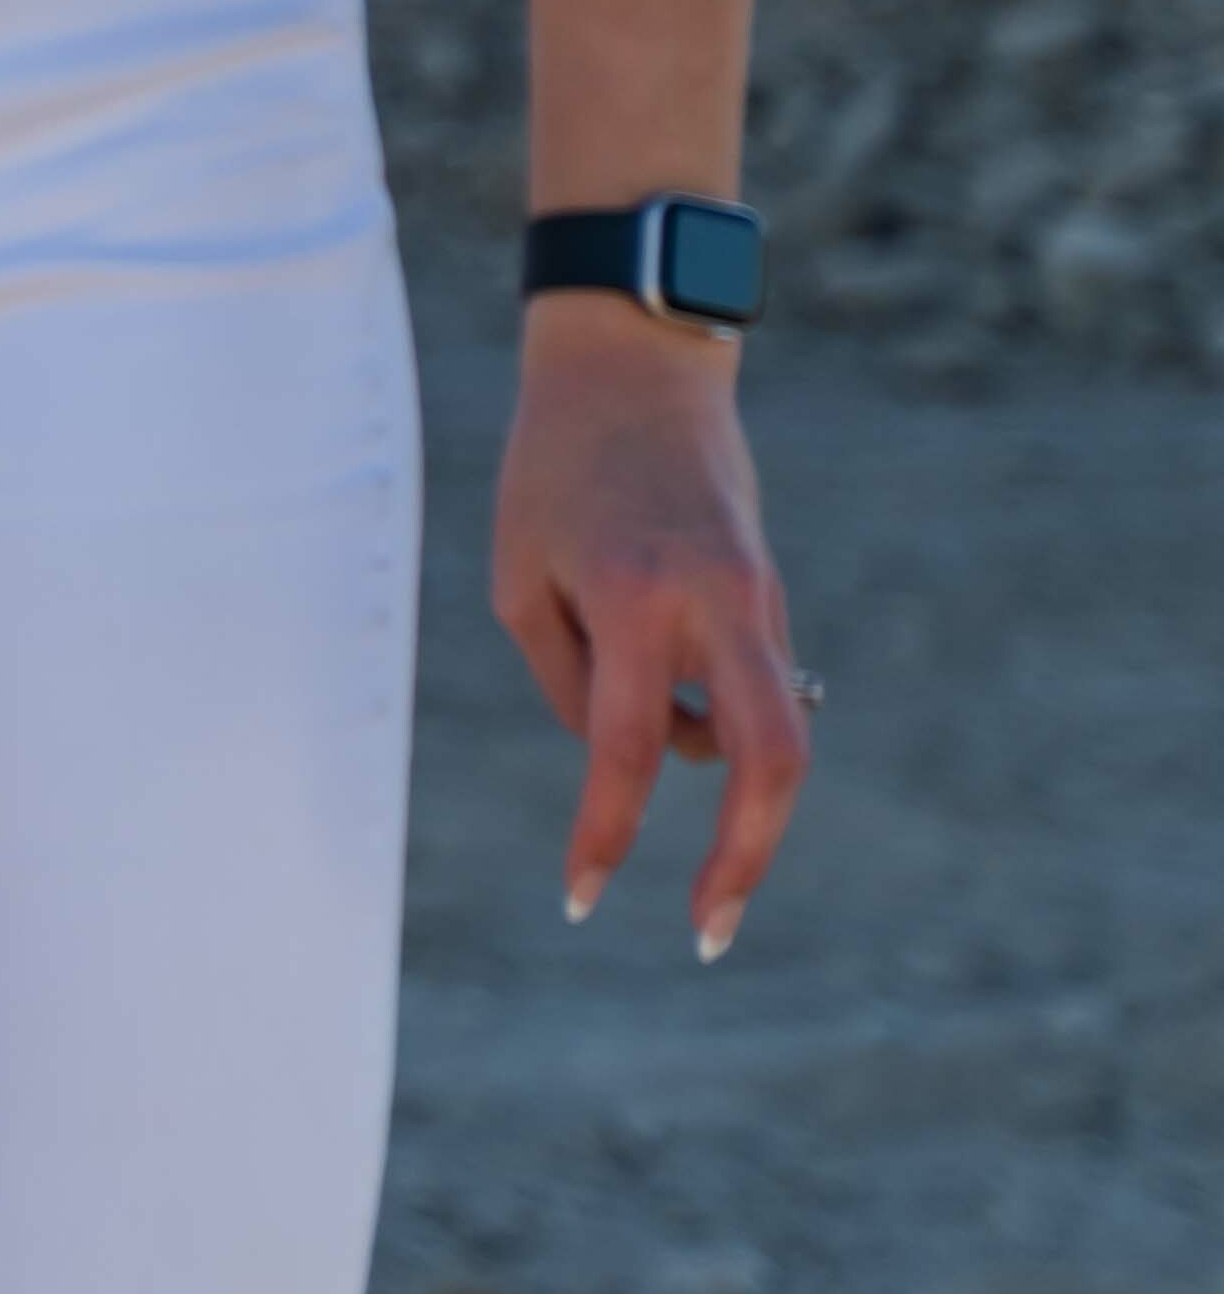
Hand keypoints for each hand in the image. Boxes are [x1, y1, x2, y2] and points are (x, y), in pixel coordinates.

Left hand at [497, 296, 814, 956]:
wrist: (634, 364)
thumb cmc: (551, 469)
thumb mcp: (519, 575)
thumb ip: (573, 683)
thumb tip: (637, 764)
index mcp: (635, 597)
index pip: (626, 749)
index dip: (605, 835)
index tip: (583, 901)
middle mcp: (719, 604)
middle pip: (773, 763)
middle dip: (747, 858)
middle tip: (708, 930)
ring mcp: (761, 600)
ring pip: (771, 731)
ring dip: (712, 769)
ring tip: (622, 720)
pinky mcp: (772, 596)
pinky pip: (750, 685)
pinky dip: (711, 712)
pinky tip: (654, 674)